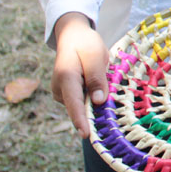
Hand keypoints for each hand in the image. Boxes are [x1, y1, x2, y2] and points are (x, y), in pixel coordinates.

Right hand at [50, 13, 109, 139]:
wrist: (72, 36)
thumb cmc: (85, 44)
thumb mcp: (95, 56)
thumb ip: (96, 78)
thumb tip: (98, 101)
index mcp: (66, 78)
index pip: (74, 104)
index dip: (81, 120)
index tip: (86, 135)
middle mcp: (59, 88)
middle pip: (80, 107)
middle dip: (96, 109)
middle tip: (111, 95)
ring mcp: (61, 92)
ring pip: (83, 104)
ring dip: (96, 99)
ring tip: (103, 78)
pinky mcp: (67, 93)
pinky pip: (82, 100)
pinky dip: (93, 96)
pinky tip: (97, 84)